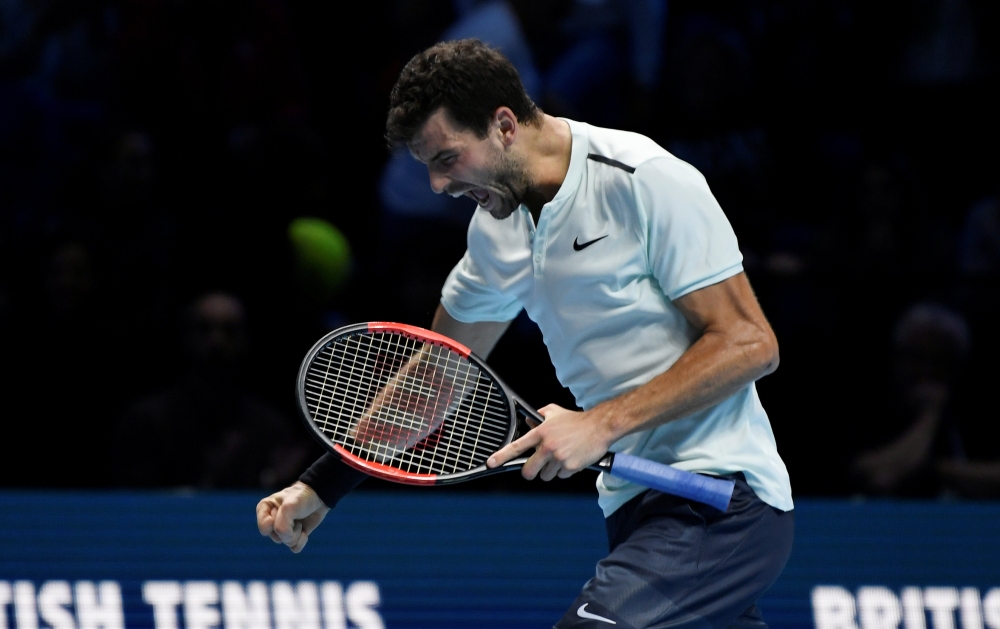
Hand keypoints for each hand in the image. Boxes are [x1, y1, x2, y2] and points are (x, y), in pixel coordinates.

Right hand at [256, 481, 329, 552]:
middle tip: (295, 514)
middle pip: (276, 537)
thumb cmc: (301, 497)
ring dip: (296, 532)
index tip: (284, 508)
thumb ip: (281, 525)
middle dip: (289, 527)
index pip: (265, 528)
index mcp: (264, 509)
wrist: (319, 497)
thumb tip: (285, 539)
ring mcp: (282, 530)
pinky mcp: (293, 536)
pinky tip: (304, 531)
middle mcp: (270, 521)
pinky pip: (295, 548)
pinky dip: (302, 541)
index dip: (277, 521)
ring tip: (300, 520)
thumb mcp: (288, 507)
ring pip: (286, 542)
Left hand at [486, 404, 614, 481]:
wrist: (599, 426)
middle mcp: (547, 446)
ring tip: (562, 457)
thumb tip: (528, 419)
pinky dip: (566, 471)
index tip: (491, 463)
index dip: (501, 456)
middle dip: (530, 473)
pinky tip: (572, 459)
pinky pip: (561, 476)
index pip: (517, 446)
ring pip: (546, 475)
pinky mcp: (570, 467)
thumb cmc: (577, 420)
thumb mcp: (555, 412)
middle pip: (529, 470)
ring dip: (552, 471)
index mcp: (541, 433)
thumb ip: (539, 415)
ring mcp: (559, 458)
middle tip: (536, 469)